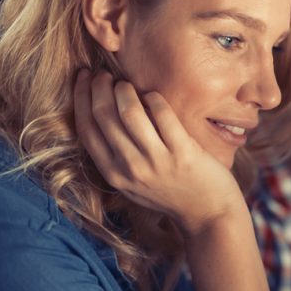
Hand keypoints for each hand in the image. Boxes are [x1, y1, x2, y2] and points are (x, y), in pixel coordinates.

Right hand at [73, 70, 245, 235]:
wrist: (209, 215)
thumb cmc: (171, 194)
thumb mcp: (134, 183)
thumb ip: (116, 156)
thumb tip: (100, 112)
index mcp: (114, 174)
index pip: (86, 129)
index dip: (81, 98)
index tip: (82, 78)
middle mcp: (131, 168)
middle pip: (104, 116)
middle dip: (99, 87)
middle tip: (104, 74)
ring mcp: (157, 161)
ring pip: (129, 112)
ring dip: (124, 90)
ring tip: (126, 83)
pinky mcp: (183, 154)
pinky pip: (163, 115)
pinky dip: (154, 98)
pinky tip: (153, 95)